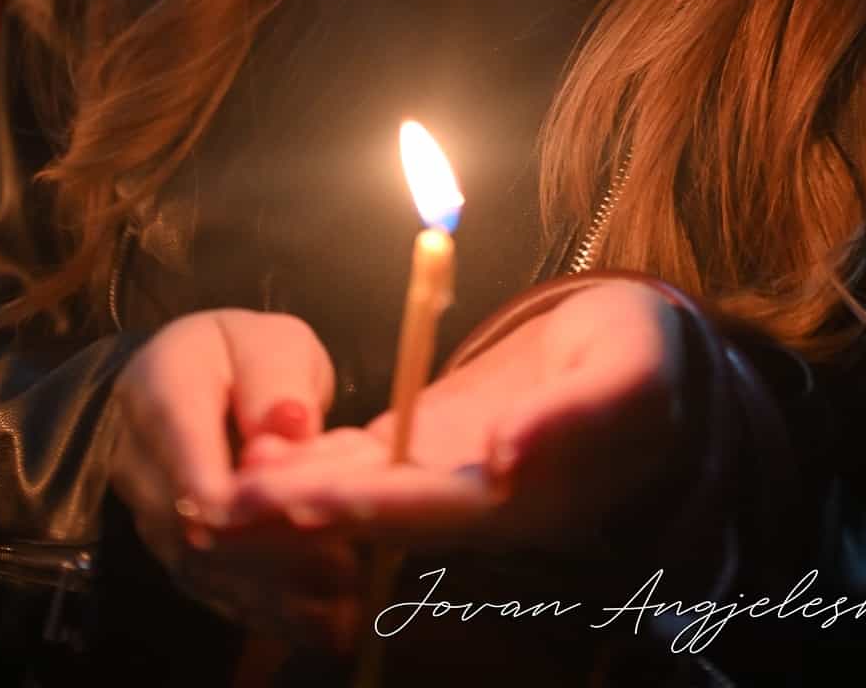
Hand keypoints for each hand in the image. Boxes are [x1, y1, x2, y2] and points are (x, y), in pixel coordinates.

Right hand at [109, 308, 356, 646]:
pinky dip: (263, 608)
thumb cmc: (243, 355)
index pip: (184, 447)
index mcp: (159, 388)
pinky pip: (209, 588)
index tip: (298, 513)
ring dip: (270, 588)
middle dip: (269, 549)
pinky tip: (319, 623)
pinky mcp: (170, 548)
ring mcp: (148, 511)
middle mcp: (139, 459)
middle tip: (342, 566)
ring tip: (341, 602)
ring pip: (201, 565)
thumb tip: (288, 426)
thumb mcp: (270, 341)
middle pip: (193, 520)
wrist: (197, 381)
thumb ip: (276, 378)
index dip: (238, 493)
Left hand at [226, 282, 688, 556]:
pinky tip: (260, 459)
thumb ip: (574, 416)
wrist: (641, 350)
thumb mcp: (630, 371)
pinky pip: (367, 463)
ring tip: (219, 489)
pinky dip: (315, 464)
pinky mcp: (435, 448)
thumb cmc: (646, 355)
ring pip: (363, 493)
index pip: (440, 505)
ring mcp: (454, 479)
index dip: (374, 505)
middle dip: (304, 514)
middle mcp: (483, 502)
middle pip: (384, 514)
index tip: (310, 505)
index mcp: (531, 495)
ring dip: (294, 494)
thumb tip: (512, 456)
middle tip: (225, 508)